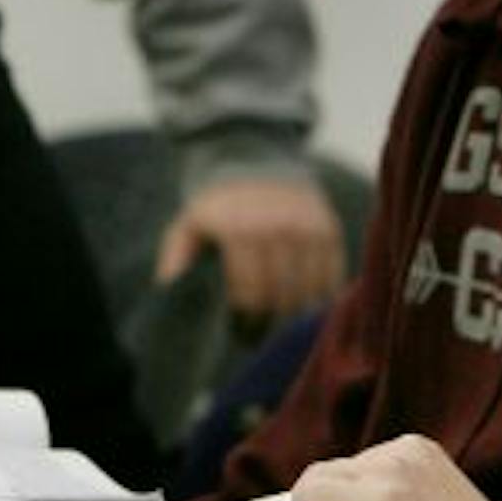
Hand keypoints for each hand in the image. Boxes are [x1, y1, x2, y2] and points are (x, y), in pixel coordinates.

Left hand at [153, 176, 344, 326]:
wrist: (254, 166)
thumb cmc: (216, 211)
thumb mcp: (187, 228)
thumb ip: (176, 260)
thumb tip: (170, 291)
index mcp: (239, 230)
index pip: (252, 294)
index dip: (246, 322)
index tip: (241, 334)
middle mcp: (276, 225)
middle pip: (282, 296)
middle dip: (271, 323)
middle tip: (261, 334)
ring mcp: (306, 226)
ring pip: (309, 291)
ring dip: (296, 313)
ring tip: (282, 322)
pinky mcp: (328, 227)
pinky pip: (331, 276)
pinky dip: (321, 296)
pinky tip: (305, 304)